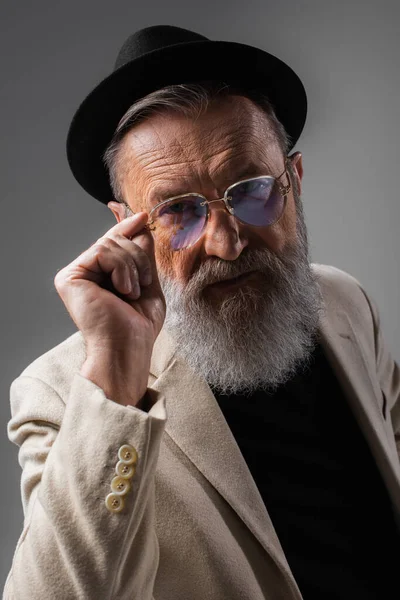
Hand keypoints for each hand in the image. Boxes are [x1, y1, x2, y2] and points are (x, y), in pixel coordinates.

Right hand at [54, 212, 165, 405]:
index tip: (144, 215)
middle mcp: (84, 273)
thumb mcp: (147, 282)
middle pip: (116, 240)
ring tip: (132, 292)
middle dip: (138, 258)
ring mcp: (75, 274)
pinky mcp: (69, 277)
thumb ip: (141, 254)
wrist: (128, 347)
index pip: (114, 243)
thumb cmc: (138, 324)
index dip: (128, 227)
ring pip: (110, 244)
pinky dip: (122, 269)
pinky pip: (103, 251)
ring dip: (132, 267)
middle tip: (143, 284)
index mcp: (100, 275)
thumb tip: (141, 222)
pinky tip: (123, 290)